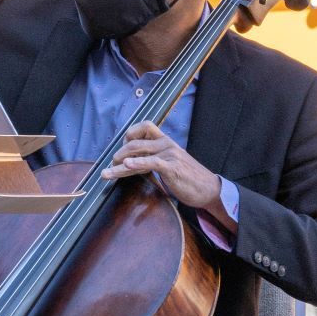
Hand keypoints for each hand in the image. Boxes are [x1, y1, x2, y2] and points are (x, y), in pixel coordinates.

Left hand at [102, 121, 224, 217]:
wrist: (209, 190)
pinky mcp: (171, 167)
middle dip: (119, 153)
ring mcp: (169, 154)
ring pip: (138, 153)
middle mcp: (166, 144)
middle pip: (135, 142)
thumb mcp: (169, 164)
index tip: (122, 149)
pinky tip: (126, 165)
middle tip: (110, 166)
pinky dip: (137, 163)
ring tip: (108, 172)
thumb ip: (154, 159)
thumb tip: (133, 162)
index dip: (130, 134)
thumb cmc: (188, 179)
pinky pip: (151, 162)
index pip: (145, 126)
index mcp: (166, 142)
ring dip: (119, 164)